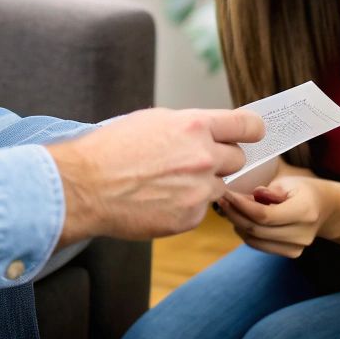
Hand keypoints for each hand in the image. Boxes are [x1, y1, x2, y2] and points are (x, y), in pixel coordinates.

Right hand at [48, 108, 264, 244]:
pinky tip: (158, 201)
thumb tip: (208, 133)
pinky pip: (200, 210)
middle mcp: (204, 156)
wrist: (85, 186)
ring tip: (166, 184)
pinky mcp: (190, 217)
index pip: (246, 125)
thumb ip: (187, 128)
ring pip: (218, 187)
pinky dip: (185, 207)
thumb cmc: (110, 150)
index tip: (253, 135)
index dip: (252, 131)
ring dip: (201, 186)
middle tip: (192, 164)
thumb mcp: (152, 122)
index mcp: (195, 126)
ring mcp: (199, 189)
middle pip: (236, 158)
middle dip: (220, 160)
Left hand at [218, 173, 328, 258]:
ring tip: (229, 208)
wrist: (325, 208)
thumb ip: (271, 191)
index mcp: (304, 211)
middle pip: (257, 230)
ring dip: (237, 225)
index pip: (264, 215)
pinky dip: (246, 233)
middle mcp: (302, 234)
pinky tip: (241, 219)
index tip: (227, 194)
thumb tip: (253, 196)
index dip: (241, 206)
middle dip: (234, 215)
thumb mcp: (290, 182)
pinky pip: (260, 246)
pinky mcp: (291, 253)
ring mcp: (297, 247)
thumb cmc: (303, 190)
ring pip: (255, 241)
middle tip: (222, 200)